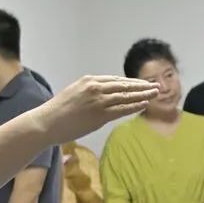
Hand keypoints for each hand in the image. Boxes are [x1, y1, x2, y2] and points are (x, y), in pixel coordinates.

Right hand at [41, 77, 161, 143]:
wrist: (47, 122)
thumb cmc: (58, 110)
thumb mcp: (75, 92)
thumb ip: (91, 91)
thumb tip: (105, 94)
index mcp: (90, 80)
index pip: (116, 80)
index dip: (131, 82)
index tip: (142, 83)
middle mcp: (96, 87)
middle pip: (125, 85)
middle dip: (142, 86)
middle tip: (156, 86)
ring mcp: (99, 101)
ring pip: (126, 96)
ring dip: (143, 95)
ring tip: (155, 94)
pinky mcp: (100, 115)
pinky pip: (122, 109)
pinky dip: (135, 106)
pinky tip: (145, 104)